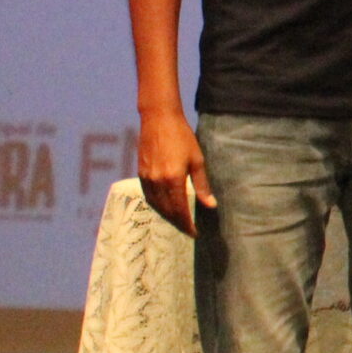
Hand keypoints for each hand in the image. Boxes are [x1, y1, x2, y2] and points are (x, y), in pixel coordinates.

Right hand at [137, 109, 214, 236]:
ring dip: (167, 216)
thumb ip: (202, 185)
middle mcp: (157, 182)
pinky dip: (157, 206)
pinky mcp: (140, 173)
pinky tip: (165, 207)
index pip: (180, 210)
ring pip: (156, 205)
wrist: (158, 119)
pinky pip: (148, 196)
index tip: (195, 233)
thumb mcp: (197, 160)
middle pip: (167, 211)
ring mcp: (146, 178)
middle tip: (189, 230)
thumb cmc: (182, 137)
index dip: (187, 224)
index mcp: (173, 179)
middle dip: (178, 223)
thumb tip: (210, 205)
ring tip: (179, 221)